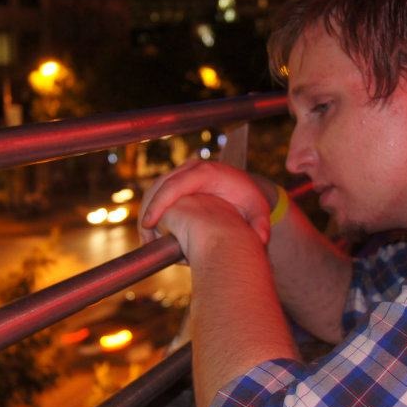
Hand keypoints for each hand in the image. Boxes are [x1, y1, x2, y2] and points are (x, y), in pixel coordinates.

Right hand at [139, 160, 273, 244]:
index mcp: (207, 172)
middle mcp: (191, 168)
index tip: (149, 223)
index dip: (160, 204)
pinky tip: (152, 230)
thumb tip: (261, 238)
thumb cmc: (249, 199)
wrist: (244, 186)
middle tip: (145, 236)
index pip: (176, 185)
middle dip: (149, 210)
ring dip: (147, 211)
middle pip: (160, 185)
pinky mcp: (177, 180)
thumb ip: (261, 223)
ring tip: (146, 237)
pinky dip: (152, 209)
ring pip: (155, 188)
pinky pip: (159, 192)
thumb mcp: (258, 210)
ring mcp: (182, 173)